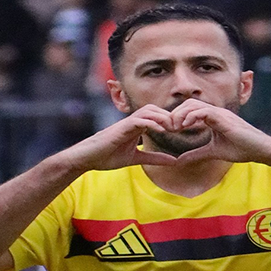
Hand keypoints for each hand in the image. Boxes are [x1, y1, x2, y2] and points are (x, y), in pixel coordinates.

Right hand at [59, 105, 180, 170]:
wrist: (87, 158)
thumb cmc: (107, 157)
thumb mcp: (135, 159)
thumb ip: (154, 159)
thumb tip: (174, 161)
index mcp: (137, 127)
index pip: (157, 117)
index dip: (171, 121)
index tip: (183, 130)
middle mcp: (133, 121)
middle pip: (156, 109)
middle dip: (170, 116)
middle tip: (182, 127)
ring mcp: (127, 123)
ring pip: (149, 111)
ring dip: (163, 118)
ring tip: (174, 128)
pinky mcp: (121, 127)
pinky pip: (140, 120)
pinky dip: (152, 123)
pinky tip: (162, 131)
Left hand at [168, 99, 270, 164]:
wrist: (259, 150)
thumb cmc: (241, 149)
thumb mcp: (212, 152)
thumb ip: (196, 154)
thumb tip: (179, 161)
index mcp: (212, 117)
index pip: (190, 110)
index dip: (178, 117)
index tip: (170, 129)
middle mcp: (215, 112)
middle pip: (189, 103)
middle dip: (176, 113)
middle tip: (168, 127)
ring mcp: (220, 113)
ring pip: (194, 105)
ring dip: (181, 114)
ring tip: (174, 127)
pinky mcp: (224, 118)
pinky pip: (204, 111)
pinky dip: (192, 116)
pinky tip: (185, 125)